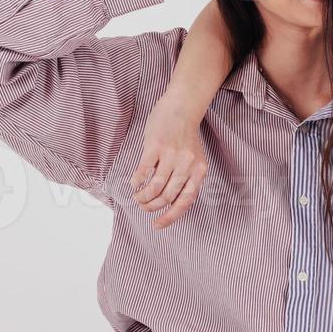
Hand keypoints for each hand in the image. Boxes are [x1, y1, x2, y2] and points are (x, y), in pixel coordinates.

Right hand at [130, 94, 208, 228]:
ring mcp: (171, 155)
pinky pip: (144, 171)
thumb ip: (187, 179)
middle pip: (167, 197)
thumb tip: (171, 204)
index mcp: (199, 171)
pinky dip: (137, 182)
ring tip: (137, 197)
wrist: (182, 106)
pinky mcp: (156, 146)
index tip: (157, 225)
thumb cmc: (186, 136)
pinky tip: (133, 184)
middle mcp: (187, 164)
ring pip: (155, 187)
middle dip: (152, 207)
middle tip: (143, 207)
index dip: (170, 217)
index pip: (185, 202)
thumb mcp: (194, 159)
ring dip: (143, 197)